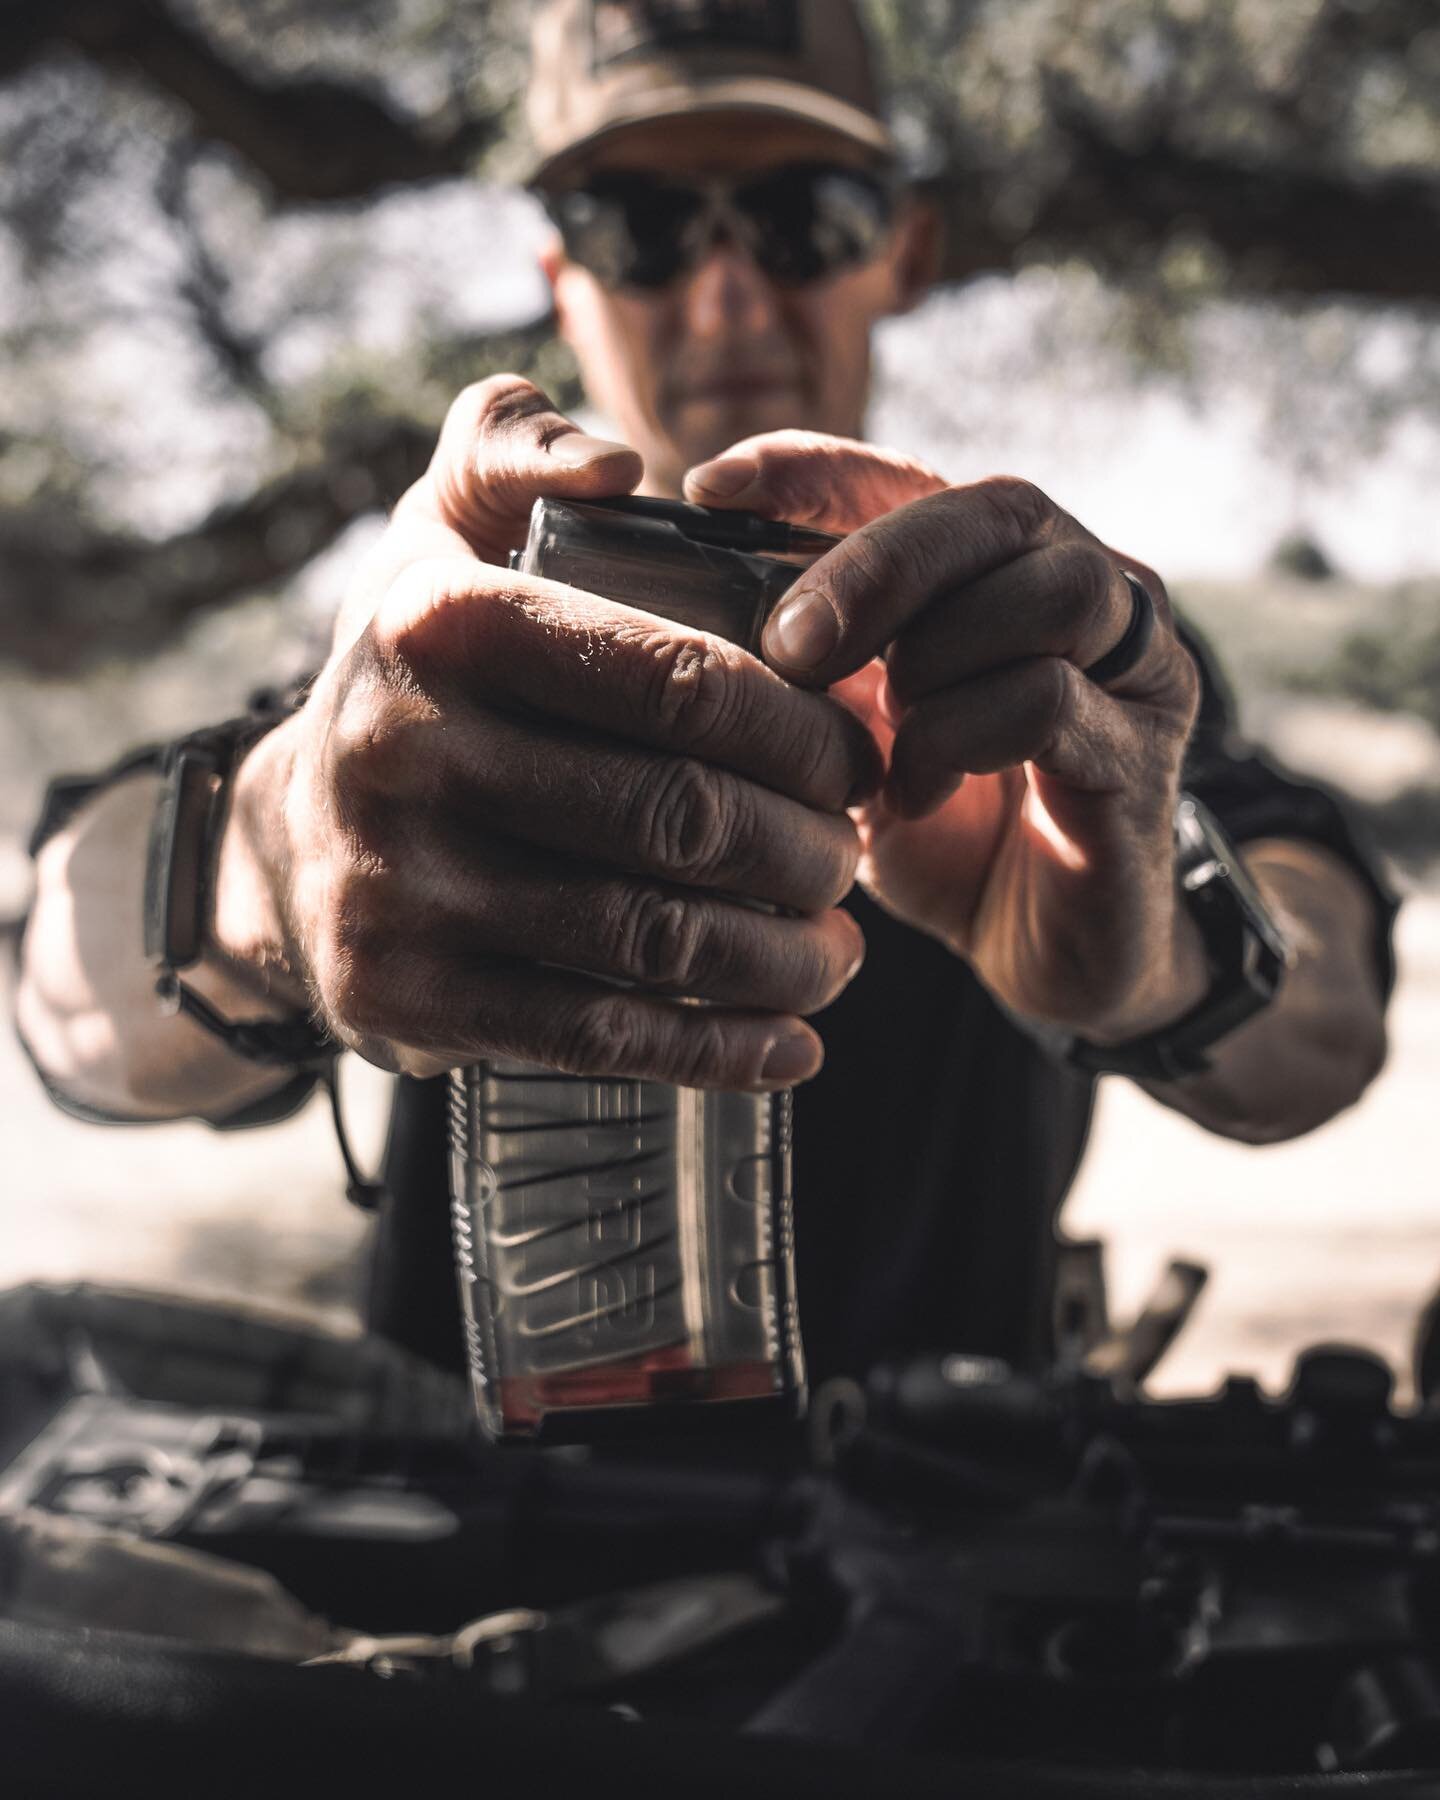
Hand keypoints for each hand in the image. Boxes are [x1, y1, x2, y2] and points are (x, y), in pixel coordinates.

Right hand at [219, 382, 876, 1087]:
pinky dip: (718, 1050)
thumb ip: (511, 448)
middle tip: (849, 856)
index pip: (679, 679)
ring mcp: (399, 888)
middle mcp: (406, 752)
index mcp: (441, 625)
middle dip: (807, 847)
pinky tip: (794, 1046)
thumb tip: (615, 464)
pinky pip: (598, 1037)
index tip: (856, 757)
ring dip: (784, 955)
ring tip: (839, 950)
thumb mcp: (433, 535)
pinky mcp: (406, 1000)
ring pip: (654, 936)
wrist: (288, 845)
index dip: (803, 728)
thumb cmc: (413, 679)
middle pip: (682, 816)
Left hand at [684, 433, 1205, 1041]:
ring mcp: (1133, 669)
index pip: (911, 474)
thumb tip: (702, 597)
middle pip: (1000, 509)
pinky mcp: (1144, 756)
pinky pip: (1055, 701)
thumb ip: (815, 664)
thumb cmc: (942, 829)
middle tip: (793, 646)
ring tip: (879, 739)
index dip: (812, 467)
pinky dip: (963, 738)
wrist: (1038, 954)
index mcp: (1002, 570)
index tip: (709, 489)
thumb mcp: (855, 736)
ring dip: (939, 656)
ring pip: (1055, 591)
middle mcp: (1088, 592)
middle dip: (879, 567)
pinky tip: (914, 793)